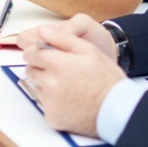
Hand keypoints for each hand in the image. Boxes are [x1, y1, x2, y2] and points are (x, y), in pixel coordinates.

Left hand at [20, 21, 126, 135]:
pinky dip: (52, 101)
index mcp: (58, 64)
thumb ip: (62, 38)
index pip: (30, 53)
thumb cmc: (105, 79)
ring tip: (66, 84)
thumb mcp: (88, 50)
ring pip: (37, 86)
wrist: (116, 110)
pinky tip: (68, 99)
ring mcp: (50, 102)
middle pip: (30, 69)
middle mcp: (50, 83)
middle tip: (59, 69)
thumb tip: (43, 30)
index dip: (37, 51)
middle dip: (40, 66)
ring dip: (45, 83)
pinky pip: (44, 104)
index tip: (44, 53)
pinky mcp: (52, 117)